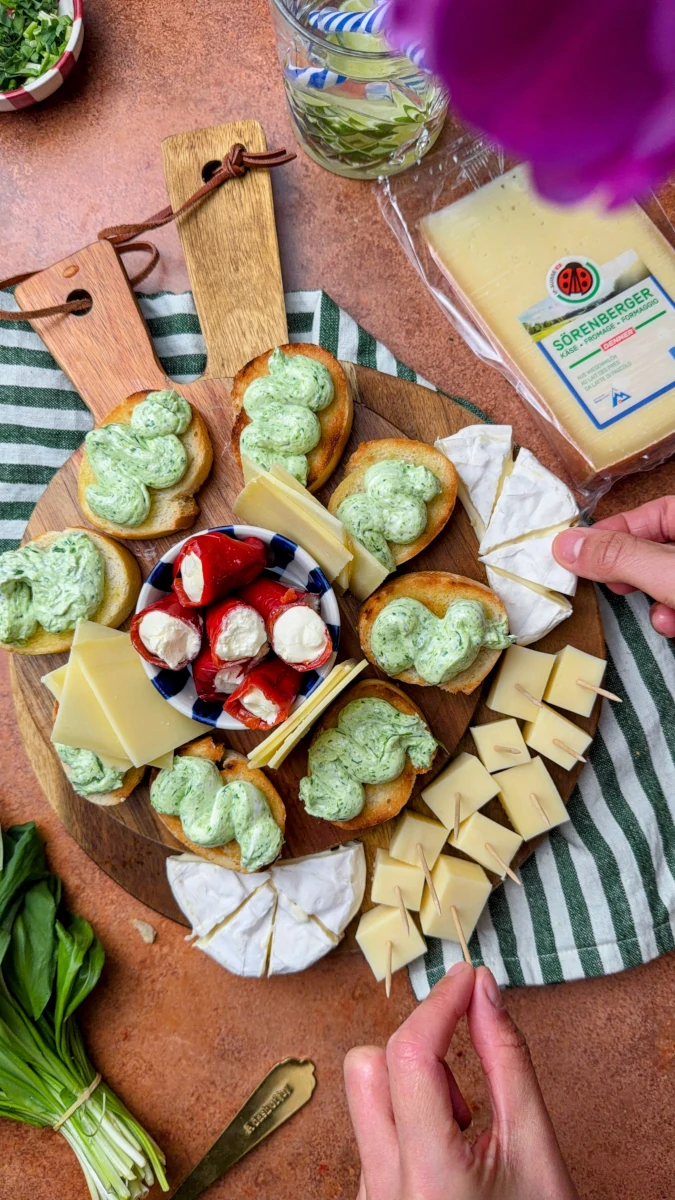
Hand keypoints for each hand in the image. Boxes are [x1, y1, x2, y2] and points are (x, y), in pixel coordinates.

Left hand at [344, 962, 577, 1199]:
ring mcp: (370, 1199)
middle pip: (365, 1069)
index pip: (409, 1054)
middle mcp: (383, 1188)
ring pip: (366, 1104)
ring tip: (466, 1133)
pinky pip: (373, 1137)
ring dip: (413, 1092)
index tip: (466, 978)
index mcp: (428, 1174)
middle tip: (463, 1075)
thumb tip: (483, 991)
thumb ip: (507, 1061)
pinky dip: (408, 1125)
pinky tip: (449, 1157)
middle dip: (414, 1049)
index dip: (439, 1003)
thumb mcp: (535, 1148)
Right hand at [553, 496, 674, 635]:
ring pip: (662, 580)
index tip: (579, 554)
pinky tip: (671, 625)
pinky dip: (669, 615)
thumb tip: (565, 546)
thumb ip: (619, 557)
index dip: (612, 532)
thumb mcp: (666, 572)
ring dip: (652, 601)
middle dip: (631, 572)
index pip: (647, 513)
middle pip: (651, 549)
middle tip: (616, 586)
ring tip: (657, 616)